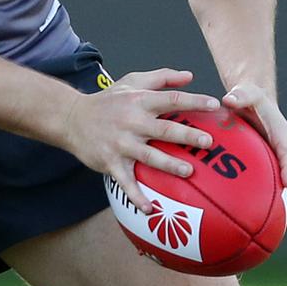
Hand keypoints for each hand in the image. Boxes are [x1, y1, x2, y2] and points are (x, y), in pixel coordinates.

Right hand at [63, 68, 219, 213]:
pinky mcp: (111, 162)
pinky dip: (137, 196)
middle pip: (164, 129)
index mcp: (139, 101)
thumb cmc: (108, 100)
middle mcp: (132, 121)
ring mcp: (121, 143)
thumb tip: (189, 76)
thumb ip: (162, 77)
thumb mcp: (132, 81)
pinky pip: (126, 182)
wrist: (72, 118)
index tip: (214, 104)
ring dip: (169, 164)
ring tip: (189, 171)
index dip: (193, 101)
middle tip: (208, 142)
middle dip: (186, 136)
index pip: (170, 99)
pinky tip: (150, 209)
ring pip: (149, 156)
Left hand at [222, 83, 286, 229]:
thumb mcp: (245, 92)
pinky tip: (257, 221)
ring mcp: (277, 161)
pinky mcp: (267, 167)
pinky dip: (268, 203)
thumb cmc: (248, 96)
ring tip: (283, 231)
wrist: (252, 100)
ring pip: (286, 189)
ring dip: (286, 208)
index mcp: (281, 134)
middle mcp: (283, 151)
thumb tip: (227, 99)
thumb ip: (239, 95)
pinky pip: (269, 186)